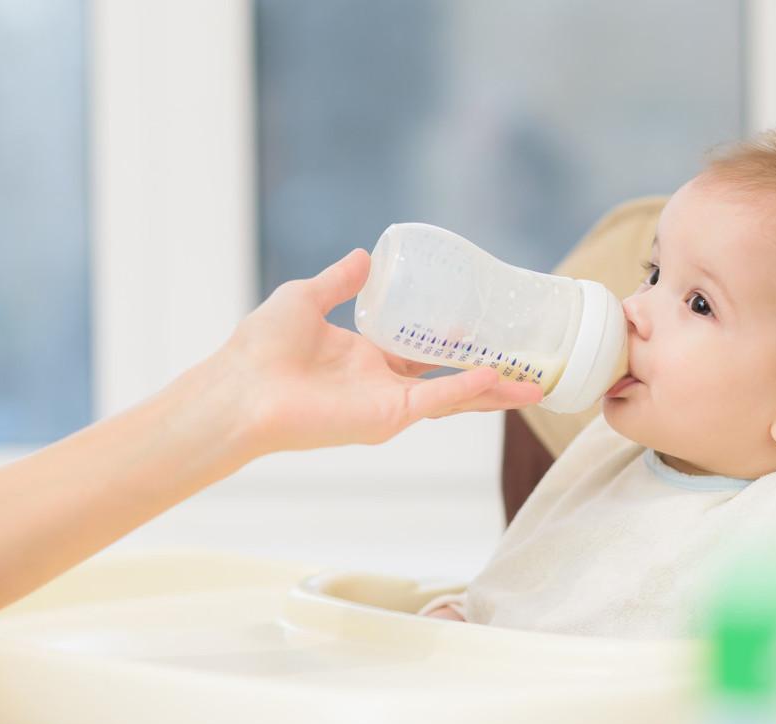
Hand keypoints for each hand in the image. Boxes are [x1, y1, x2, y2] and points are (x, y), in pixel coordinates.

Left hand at [213, 249, 543, 456]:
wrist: (242, 388)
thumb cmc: (261, 348)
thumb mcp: (306, 298)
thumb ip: (339, 281)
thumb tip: (364, 255)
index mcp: (366, 358)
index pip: (422, 352)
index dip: (454, 341)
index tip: (483, 324)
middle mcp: (383, 383)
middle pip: (449, 378)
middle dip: (489, 374)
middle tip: (526, 363)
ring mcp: (389, 403)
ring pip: (454, 396)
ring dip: (493, 390)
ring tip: (533, 383)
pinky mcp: (388, 416)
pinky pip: (436, 401)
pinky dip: (467, 390)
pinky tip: (497, 377)